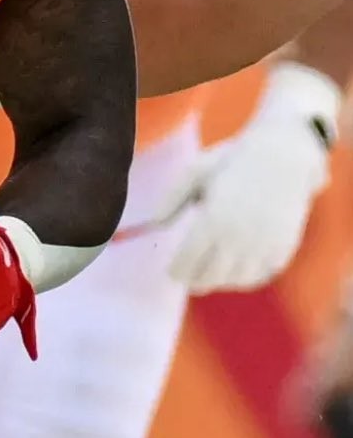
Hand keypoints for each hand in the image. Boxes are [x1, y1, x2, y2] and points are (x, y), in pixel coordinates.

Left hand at [151, 61, 335, 293]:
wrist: (283, 157)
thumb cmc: (231, 161)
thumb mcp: (194, 172)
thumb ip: (171, 199)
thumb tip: (153, 225)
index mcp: (212, 221)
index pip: (189, 260)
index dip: (177, 271)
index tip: (171, 273)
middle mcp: (238, 240)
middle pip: (210, 277)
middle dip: (195, 279)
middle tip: (187, 278)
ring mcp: (263, 248)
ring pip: (235, 281)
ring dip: (219, 280)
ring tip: (209, 274)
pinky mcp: (282, 251)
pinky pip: (259, 276)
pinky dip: (245, 278)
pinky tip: (235, 271)